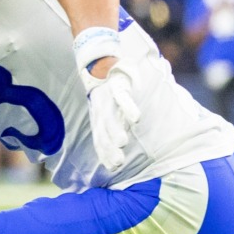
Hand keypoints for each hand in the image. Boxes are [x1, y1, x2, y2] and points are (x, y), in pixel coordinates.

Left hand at [85, 56, 142, 173]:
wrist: (96, 65)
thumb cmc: (104, 96)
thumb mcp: (104, 114)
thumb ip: (109, 132)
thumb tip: (114, 157)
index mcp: (98, 120)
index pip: (99, 140)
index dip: (105, 154)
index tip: (113, 168)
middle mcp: (101, 112)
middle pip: (104, 132)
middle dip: (110, 147)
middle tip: (118, 162)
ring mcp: (107, 99)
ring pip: (111, 117)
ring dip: (117, 130)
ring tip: (123, 143)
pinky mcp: (116, 87)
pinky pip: (122, 98)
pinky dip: (129, 108)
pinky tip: (137, 119)